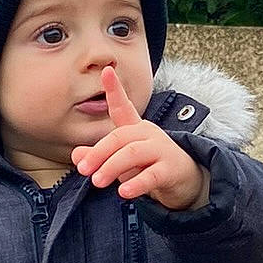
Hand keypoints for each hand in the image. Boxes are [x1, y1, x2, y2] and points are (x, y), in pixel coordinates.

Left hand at [71, 65, 210, 211]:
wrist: (185, 180)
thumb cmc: (149, 165)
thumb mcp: (122, 161)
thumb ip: (100, 156)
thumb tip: (77, 156)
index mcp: (135, 128)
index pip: (123, 106)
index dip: (115, 88)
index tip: (106, 70)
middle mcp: (148, 134)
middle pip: (120, 137)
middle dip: (99, 152)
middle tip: (83, 169)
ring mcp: (161, 150)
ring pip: (133, 153)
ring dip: (112, 167)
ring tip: (97, 182)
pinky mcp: (170, 169)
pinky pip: (151, 175)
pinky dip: (137, 183)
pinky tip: (124, 192)